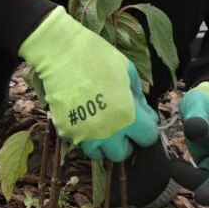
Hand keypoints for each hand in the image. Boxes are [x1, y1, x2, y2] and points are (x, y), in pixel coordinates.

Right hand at [19, 7, 158, 161]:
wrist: (60, 52)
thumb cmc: (98, 57)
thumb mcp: (128, 71)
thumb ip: (139, 97)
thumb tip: (147, 114)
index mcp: (127, 116)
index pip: (147, 138)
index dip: (146, 129)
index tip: (141, 120)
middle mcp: (107, 132)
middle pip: (122, 154)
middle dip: (125, 141)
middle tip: (120, 124)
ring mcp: (84, 134)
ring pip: (99, 154)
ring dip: (103, 143)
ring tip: (101, 124)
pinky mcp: (66, 131)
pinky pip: (79, 141)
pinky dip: (84, 134)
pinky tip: (83, 116)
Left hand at [168, 82, 208, 204]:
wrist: (201, 111)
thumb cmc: (204, 103)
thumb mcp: (198, 103)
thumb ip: (198, 115)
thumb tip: (197, 132)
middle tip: (198, 196)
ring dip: (196, 184)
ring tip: (174, 166)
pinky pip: (202, 185)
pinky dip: (187, 180)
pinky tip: (174, 165)